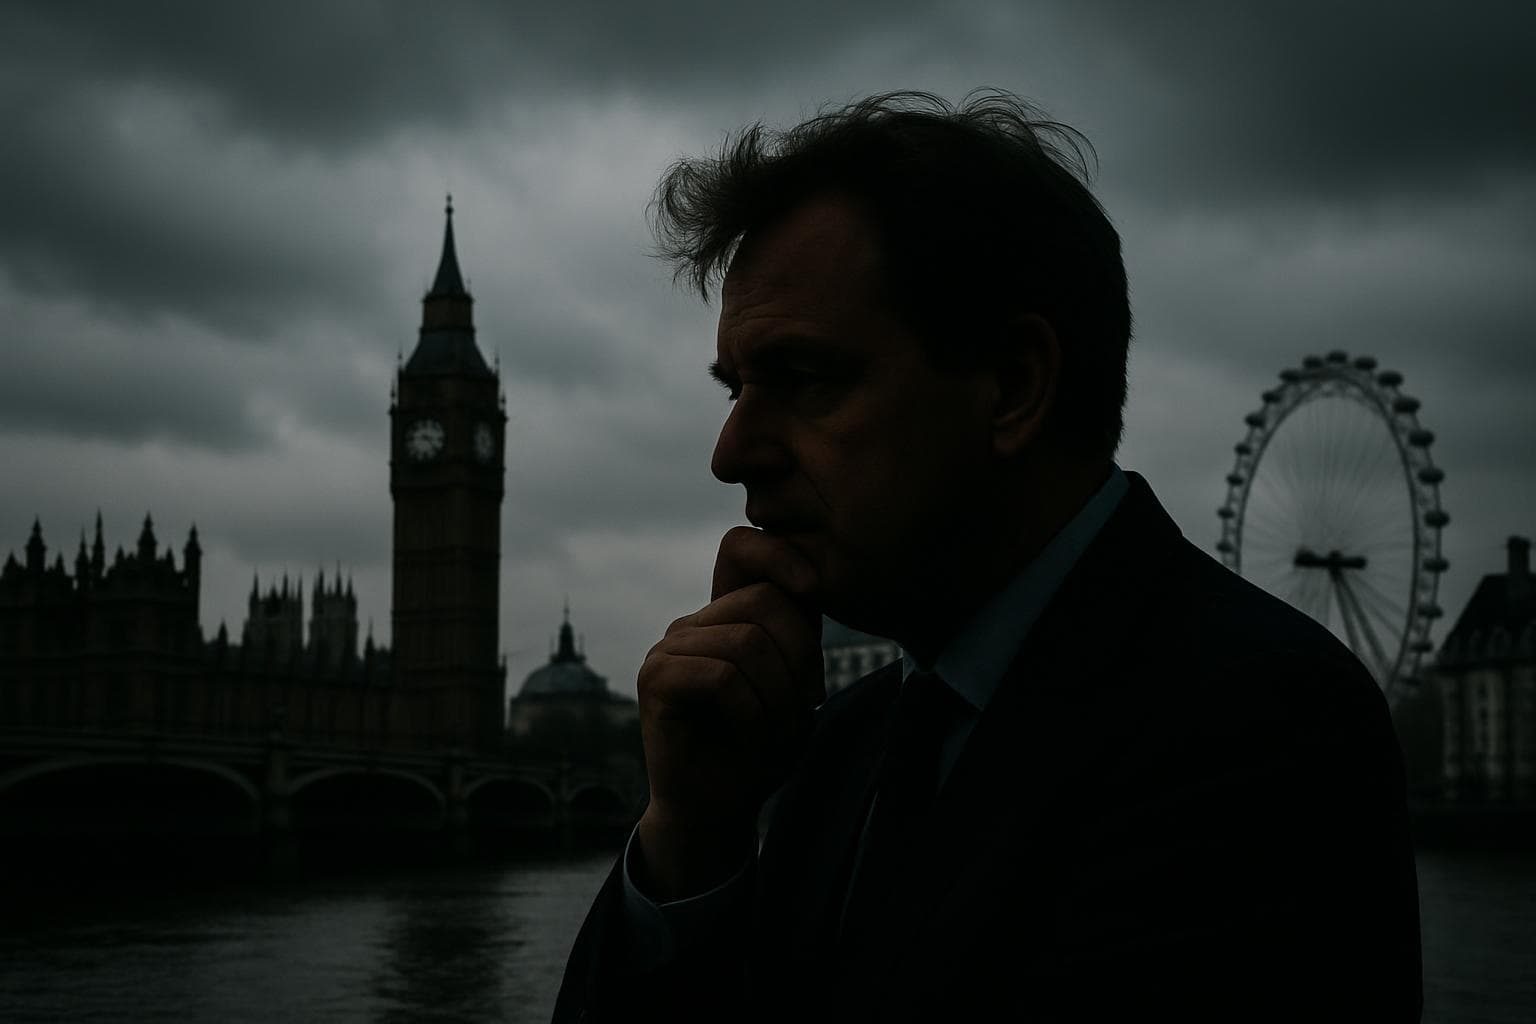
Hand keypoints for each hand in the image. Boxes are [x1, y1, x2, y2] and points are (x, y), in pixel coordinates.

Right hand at [633, 526, 824, 899]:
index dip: (781, 554)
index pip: (743, 547)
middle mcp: (692, 622)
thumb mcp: (794, 682)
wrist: (719, 810)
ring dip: (779, 696)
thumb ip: (797, 632)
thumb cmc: (761, 750)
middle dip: (801, 657)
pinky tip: (749, 739)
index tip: (816, 589)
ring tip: (777, 730)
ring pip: (747, 642)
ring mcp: (668, 648)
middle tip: (805, 707)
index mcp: (725, 615)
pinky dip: (751, 715)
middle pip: (763, 600)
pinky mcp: (655, 681)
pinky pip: (723, 678)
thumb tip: (814, 578)